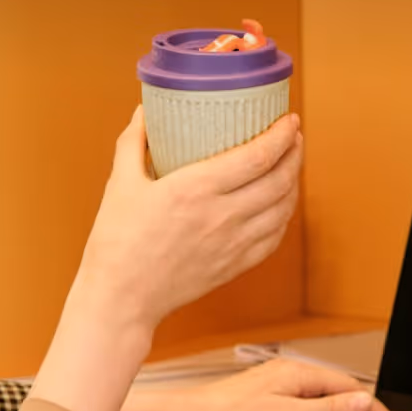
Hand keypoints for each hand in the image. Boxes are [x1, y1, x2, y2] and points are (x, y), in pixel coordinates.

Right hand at [75, 105, 301, 338]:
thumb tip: (144, 112)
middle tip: (293, 137)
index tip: (289, 120)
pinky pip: (274, 238)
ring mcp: (232, 245)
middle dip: (295, 153)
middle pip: (279, 179)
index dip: (282, 135)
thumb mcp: (119, 185)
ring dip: (294, 183)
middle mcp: (222, 216)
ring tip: (290, 166)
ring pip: (283, 209)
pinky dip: (284, 217)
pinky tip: (279, 206)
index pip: (258, 156)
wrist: (122, 298)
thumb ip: (133, 143)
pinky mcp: (234, 267)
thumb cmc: (117, 243)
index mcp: (195, 190)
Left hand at [109, 358, 396, 410]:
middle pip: (338, 389)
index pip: (350, 387)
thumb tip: (361, 401)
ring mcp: (275, 384)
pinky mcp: (264, 397)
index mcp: (298, 374)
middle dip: (362, 408)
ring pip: (321, 395)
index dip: (373, 409)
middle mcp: (288, 374)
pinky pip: (304, 402)